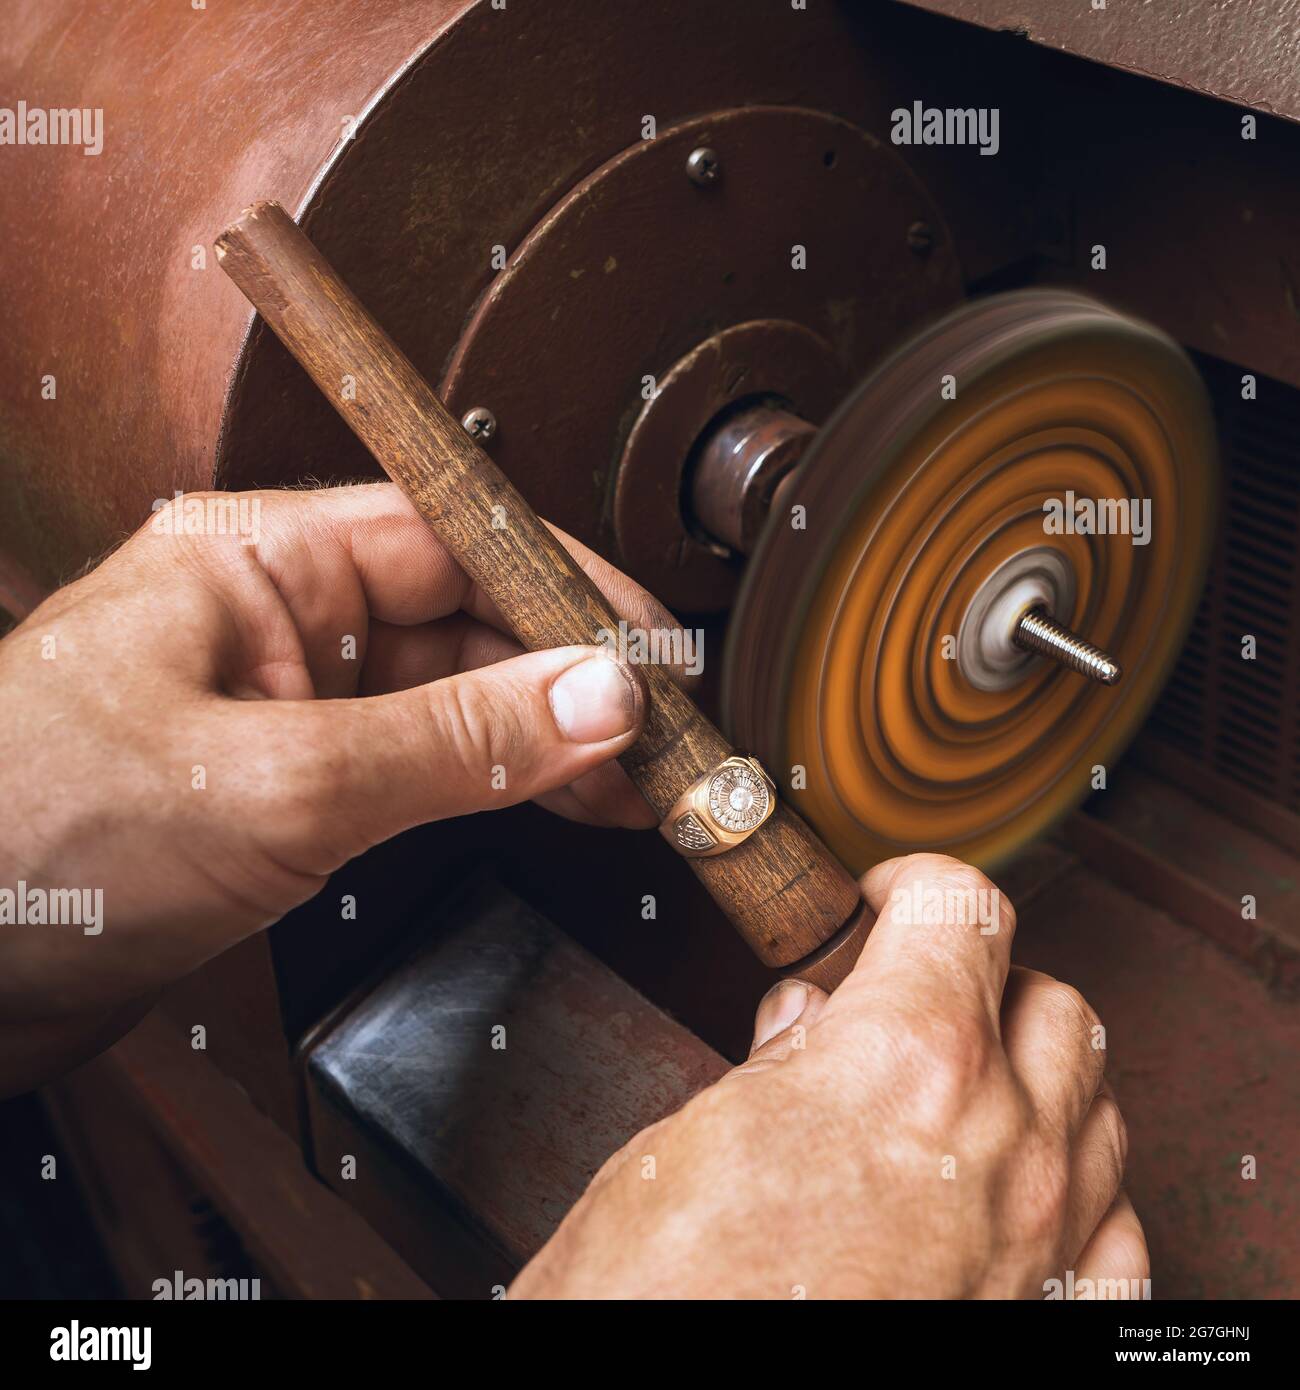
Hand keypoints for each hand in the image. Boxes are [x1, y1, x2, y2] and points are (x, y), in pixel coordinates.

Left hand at [0, 483, 678, 1093]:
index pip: (451, 534)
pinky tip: (559, 801)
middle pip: (465, 617)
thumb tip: (591, 698)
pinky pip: (419, 766)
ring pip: (451, 697)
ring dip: (547, 735)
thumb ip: (450, 741)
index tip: (649, 639)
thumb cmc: (29, 838)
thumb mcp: (276, 784)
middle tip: (664, 731)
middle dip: (569, 673)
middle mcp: (279, 620)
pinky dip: (494, 784)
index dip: (563, 582)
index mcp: (258, 559)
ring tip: (639, 780)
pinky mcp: (287, 789)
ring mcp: (286, 707)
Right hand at [511, 853, 1145, 1299]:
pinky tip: (1017, 1189)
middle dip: (983, 977)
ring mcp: (1039, 1240)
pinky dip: (1077, 1185)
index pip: (961, 909)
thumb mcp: (690, 1139)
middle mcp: (998, 1144)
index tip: (889, 901)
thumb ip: (772, 1064)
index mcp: (902, 1064)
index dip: (914, 885)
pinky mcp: (1050, 1318)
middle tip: (916, 994)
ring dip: (1037, 1069)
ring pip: (1096, 1098)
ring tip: (963, 1082)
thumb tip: (803, 1022)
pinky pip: (1115, 1224)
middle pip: (1049, 998)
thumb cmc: (668, 1298)